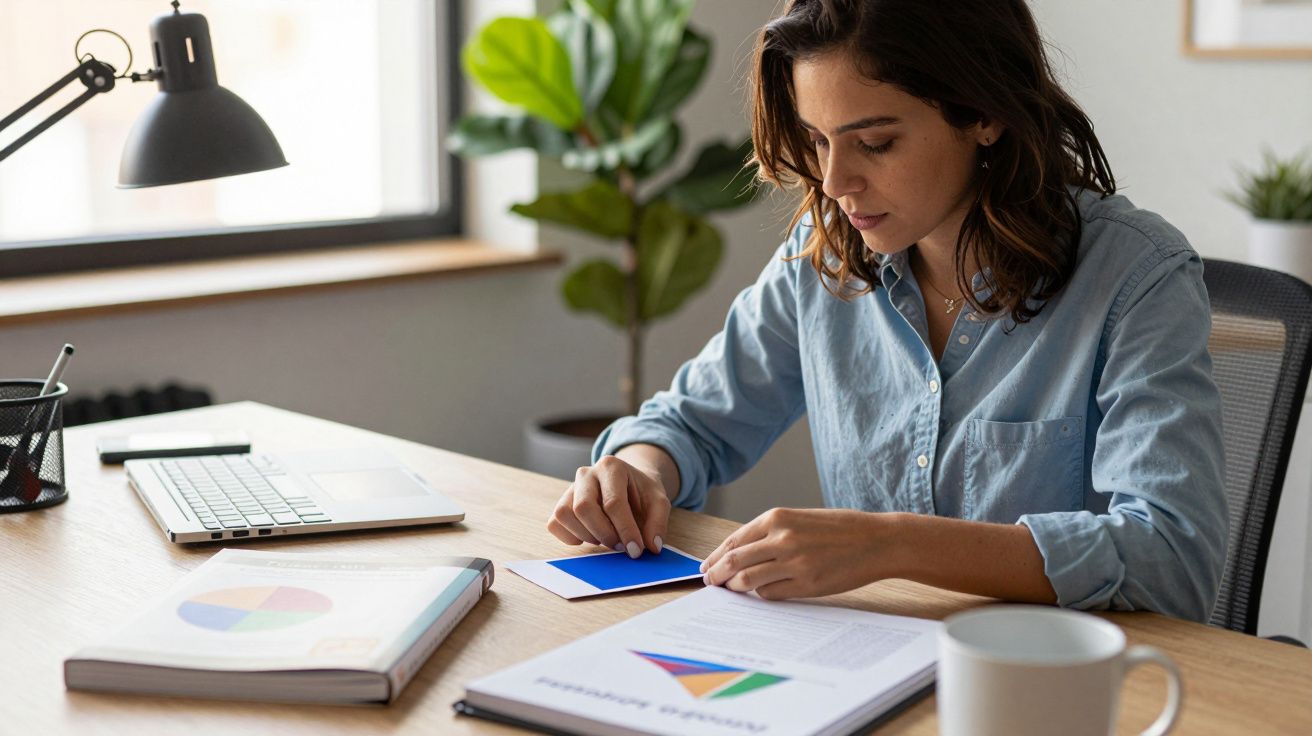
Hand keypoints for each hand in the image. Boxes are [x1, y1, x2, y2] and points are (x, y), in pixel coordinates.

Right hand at [546, 455, 671, 558]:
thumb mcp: (659, 502)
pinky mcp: (561, 503)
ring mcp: (571, 487)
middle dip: (603, 534)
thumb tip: (651, 547)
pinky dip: (569, 536)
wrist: (629, 484)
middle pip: (583, 507)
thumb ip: (658, 523)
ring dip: (586, 535)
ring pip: (564, 514)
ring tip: (606, 539)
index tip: (636, 550)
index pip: (613, 502)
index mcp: (612, 467)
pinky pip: (554, 523)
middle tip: (620, 546)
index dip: (625, 530)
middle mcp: (586, 473)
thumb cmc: (642, 492)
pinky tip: (590, 536)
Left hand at [699, 508, 900, 599]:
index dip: (715, 556)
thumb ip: (770, 533)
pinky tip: (763, 592)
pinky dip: (761, 595)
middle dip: (716, 575)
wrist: (877, 541)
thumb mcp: (800, 519)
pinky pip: (771, 594)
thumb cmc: (839, 529)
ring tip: (732, 590)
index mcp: (778, 518)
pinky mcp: (806, 585)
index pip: (733, 541)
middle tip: (710, 582)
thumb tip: (738, 554)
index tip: (707, 566)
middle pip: (734, 562)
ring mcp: (794, 563)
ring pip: (748, 581)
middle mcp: (782, 538)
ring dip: (735, 588)